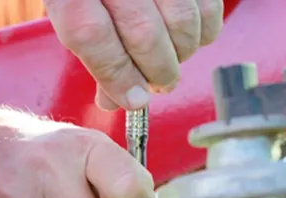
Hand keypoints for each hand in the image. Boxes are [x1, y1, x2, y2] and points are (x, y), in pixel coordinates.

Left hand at [44, 0, 223, 109]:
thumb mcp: (75, 6)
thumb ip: (94, 50)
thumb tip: (115, 98)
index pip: (90, 34)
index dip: (116, 75)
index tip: (133, 99)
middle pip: (143, 34)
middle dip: (157, 72)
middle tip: (159, 82)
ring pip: (182, 24)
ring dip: (181, 54)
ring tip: (172, 54)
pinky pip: (209, 11)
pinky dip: (204, 33)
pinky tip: (189, 34)